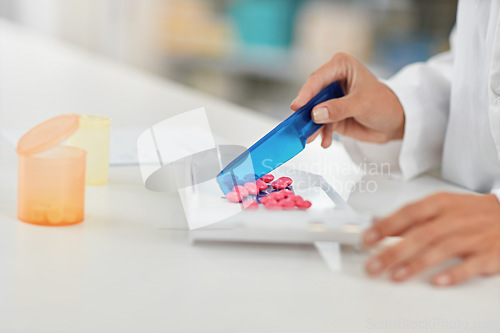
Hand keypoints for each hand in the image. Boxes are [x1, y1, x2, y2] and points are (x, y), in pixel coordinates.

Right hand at [291, 52, 404, 147]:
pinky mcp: (330, 114)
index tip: (297, 106)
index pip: (318, 78)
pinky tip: (325, 142)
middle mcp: (332, 80)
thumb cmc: (384, 103)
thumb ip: (339, 108)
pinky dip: (321, 134)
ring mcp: (330, 98)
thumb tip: (316, 114)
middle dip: (306, 111)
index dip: (306, 92)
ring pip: (313, 112)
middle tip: (299, 124)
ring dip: (312, 126)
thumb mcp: (362, 104)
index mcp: (341, 66)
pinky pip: (320, 124)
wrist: (394, 122)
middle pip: (312, 95)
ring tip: (310, 138)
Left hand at [362, 192, 499, 286]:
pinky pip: (470, 265)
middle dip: (394, 251)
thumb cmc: (471, 212)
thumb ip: (412, 218)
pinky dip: (453, 274)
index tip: (368, 238)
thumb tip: (380, 226)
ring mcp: (473, 236)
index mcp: (440, 204)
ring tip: (396, 275)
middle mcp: (455, 218)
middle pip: (421, 234)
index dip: (386, 226)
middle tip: (374, 265)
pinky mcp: (490, 254)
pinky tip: (436, 281)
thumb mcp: (441, 206)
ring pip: (441, 249)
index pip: (408, 213)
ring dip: (416, 264)